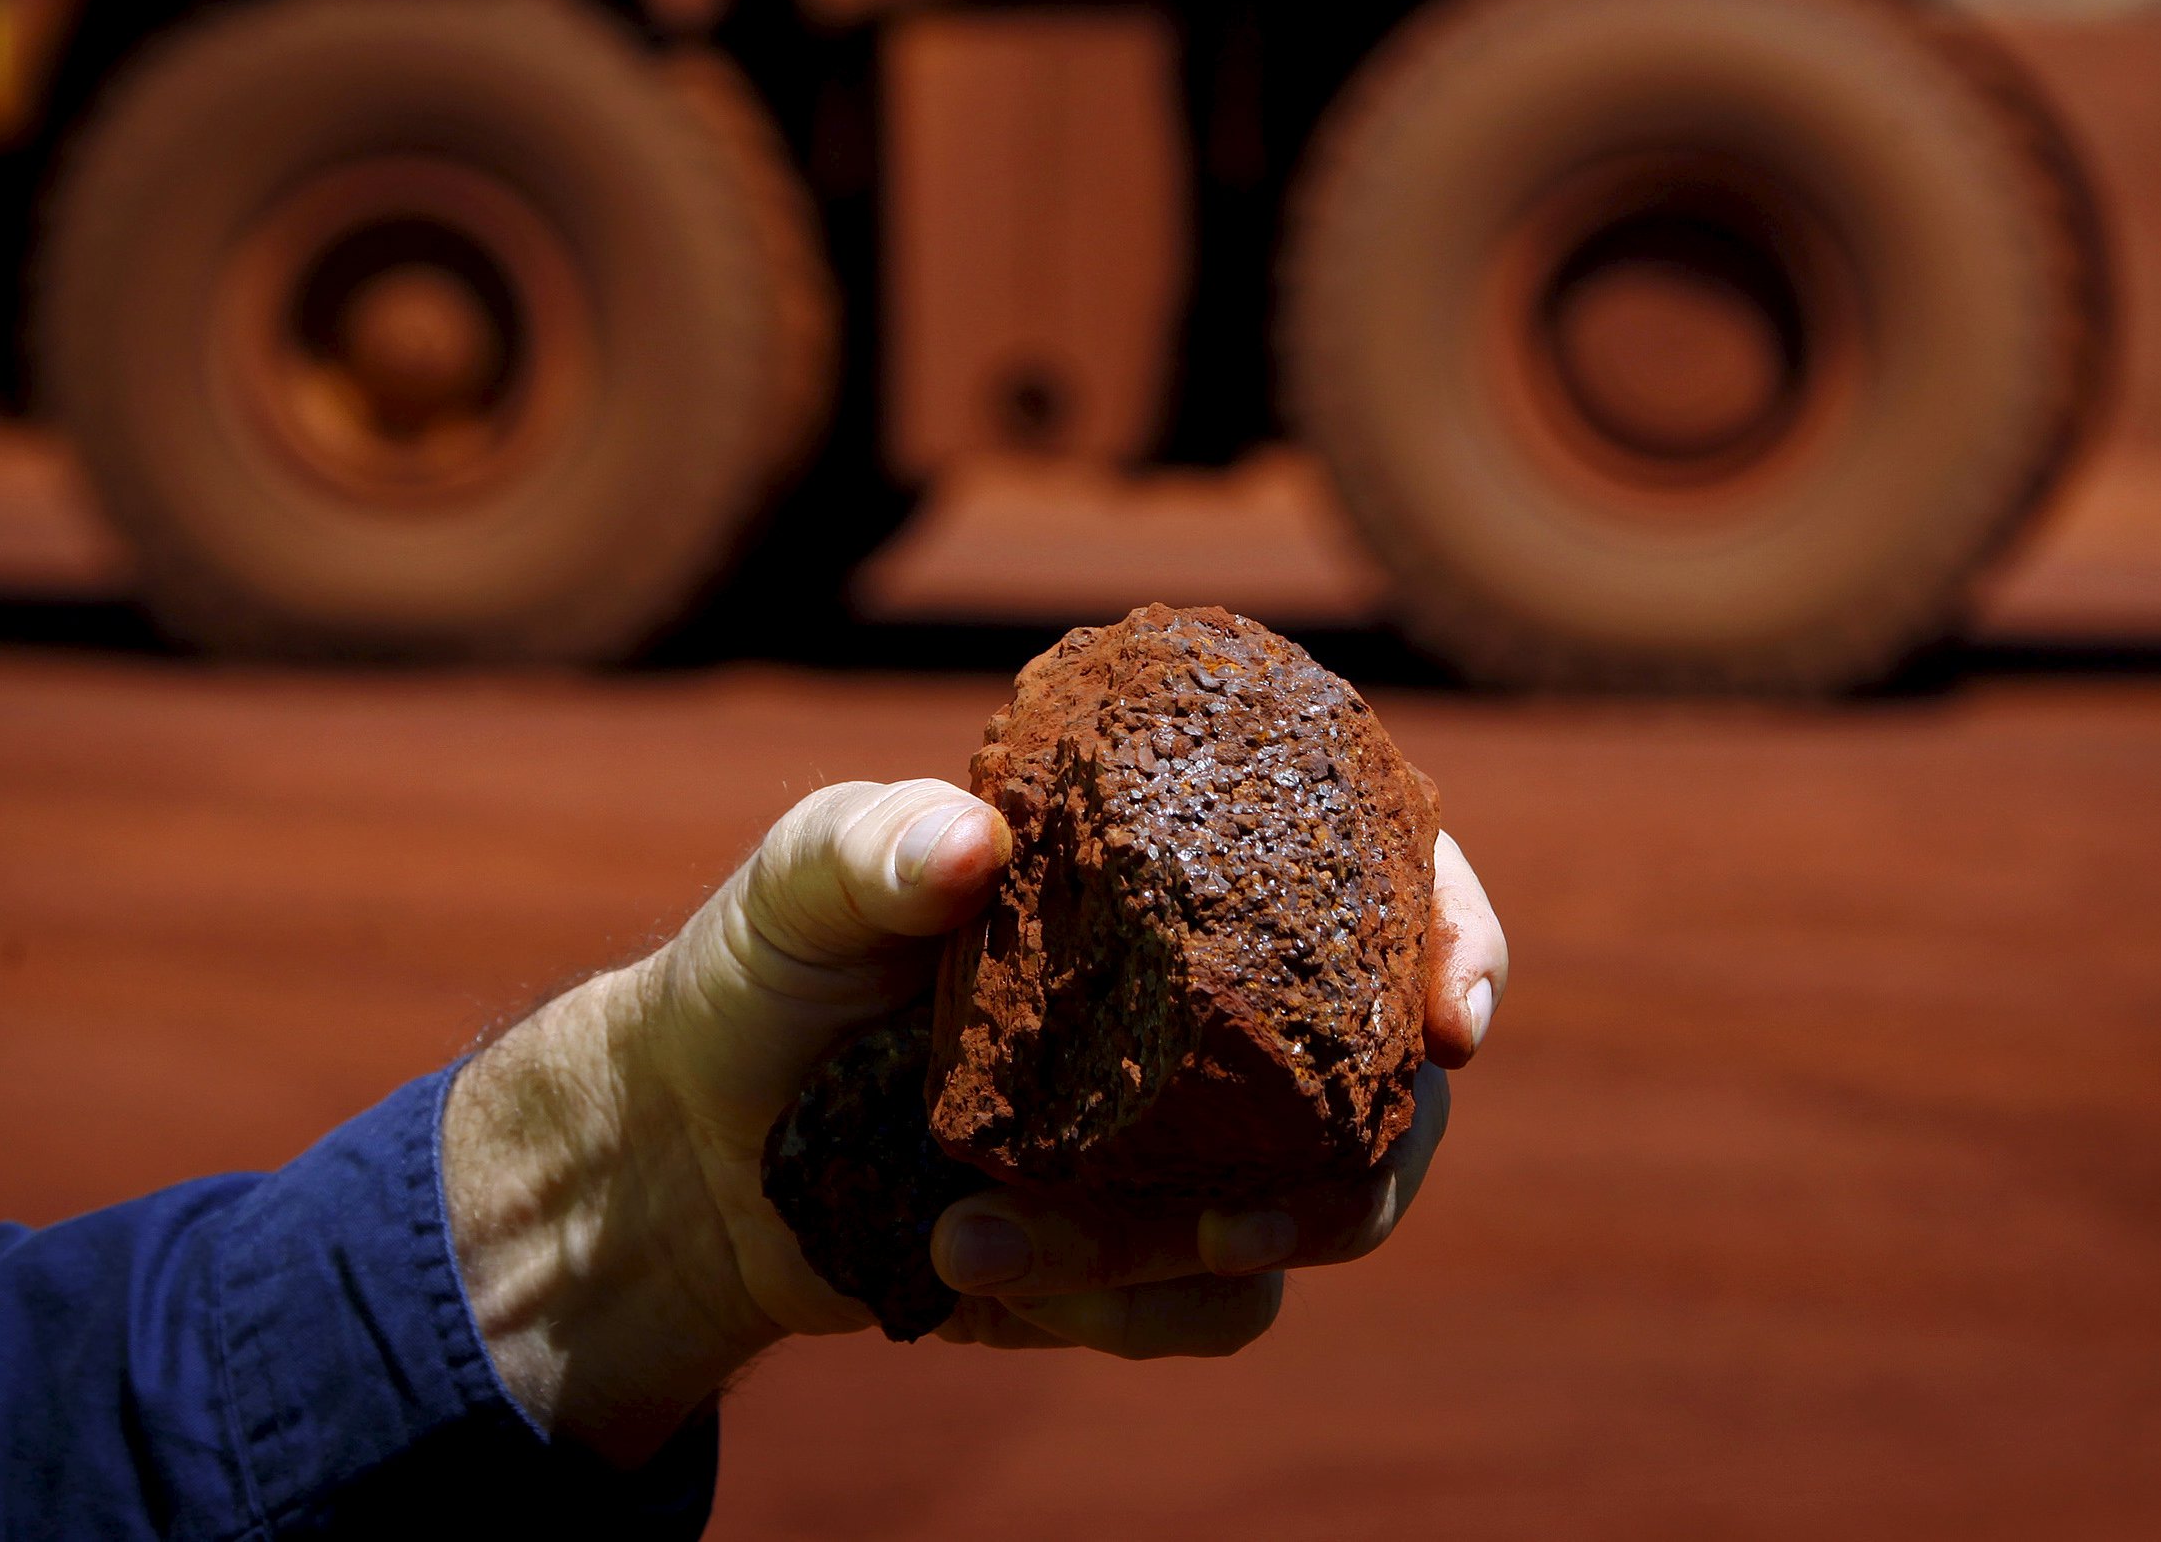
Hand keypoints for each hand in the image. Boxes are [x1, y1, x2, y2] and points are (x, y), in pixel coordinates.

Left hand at [438, 777, 1507, 1462]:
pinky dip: (1103, 1310)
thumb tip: (966, 846)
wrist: (700, 1142)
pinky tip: (967, 1266)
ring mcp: (1203, 1141)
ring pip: (1299, 1222)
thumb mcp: (806, 878)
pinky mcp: (1149, 1261)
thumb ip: (873, 845)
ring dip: (1160, 1258)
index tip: (1456, 1021)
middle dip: (1337, 1180)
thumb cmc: (777, 964)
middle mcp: (1230, 1007)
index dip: (1459, 937)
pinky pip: (1206, 1315)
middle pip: (1389, 1091)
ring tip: (980, 1242)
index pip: (1391, 878)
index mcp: (1196, 870)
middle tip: (1229, 1229)